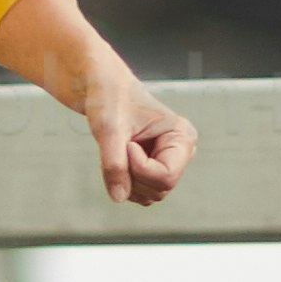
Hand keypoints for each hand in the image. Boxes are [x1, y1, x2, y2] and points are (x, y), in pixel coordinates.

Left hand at [86, 79, 195, 208]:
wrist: (98, 85)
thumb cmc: (110, 95)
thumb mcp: (109, 129)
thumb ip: (114, 165)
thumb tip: (119, 197)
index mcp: (182, 135)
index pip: (167, 176)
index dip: (139, 168)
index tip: (126, 144)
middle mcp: (179, 152)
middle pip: (159, 189)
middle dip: (132, 176)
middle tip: (120, 147)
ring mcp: (165, 162)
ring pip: (149, 195)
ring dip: (126, 181)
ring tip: (118, 150)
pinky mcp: (150, 168)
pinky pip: (139, 194)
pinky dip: (123, 183)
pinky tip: (117, 158)